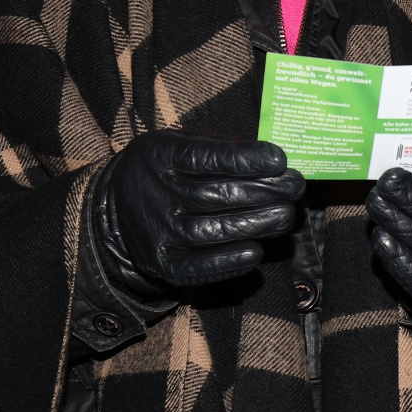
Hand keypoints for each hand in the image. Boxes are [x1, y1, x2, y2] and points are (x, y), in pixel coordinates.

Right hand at [93, 131, 304, 295]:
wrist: (116, 208)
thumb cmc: (169, 169)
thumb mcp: (183, 143)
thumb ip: (223, 149)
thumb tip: (274, 159)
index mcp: (162, 156)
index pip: (208, 158)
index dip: (246, 160)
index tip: (280, 159)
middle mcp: (158, 195)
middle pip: (217, 196)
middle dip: (264, 192)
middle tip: (295, 188)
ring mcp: (159, 232)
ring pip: (214, 231)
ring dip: (256, 225)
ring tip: (286, 216)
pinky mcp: (163, 264)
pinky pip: (199, 267)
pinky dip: (230, 262)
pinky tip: (256, 252)